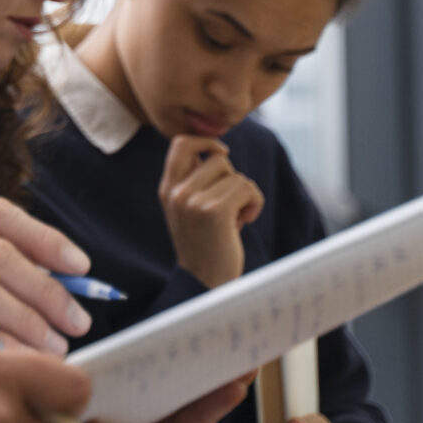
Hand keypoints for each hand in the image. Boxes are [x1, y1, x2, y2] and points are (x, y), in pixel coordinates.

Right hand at [157, 136, 264, 288]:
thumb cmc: (207, 245)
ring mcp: (192, 201)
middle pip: (216, 159)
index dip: (205, 141)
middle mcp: (176, 192)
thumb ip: (195, 181)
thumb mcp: (190, 209)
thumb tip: (217, 150)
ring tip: (237, 216)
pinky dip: (254, 202)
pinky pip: (246, 187)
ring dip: (245, 193)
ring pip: (235, 174)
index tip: (222, 153)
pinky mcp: (214, 211)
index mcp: (167, 189)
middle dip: (232, 179)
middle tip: (230, 205)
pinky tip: (245, 220)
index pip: (180, 143)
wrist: (205, 282)